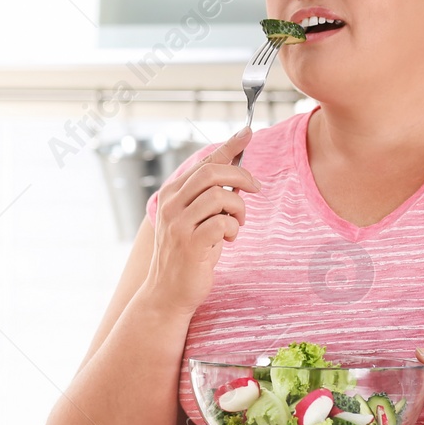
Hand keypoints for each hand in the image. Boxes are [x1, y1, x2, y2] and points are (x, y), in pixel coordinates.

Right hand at [141, 126, 259, 317]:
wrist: (167, 293)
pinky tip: (229, 238)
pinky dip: (233, 228)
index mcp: (171, 194)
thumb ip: (208, 198)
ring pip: (220, 196)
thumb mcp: (194, 220)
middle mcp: (171, 205)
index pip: (204, 162)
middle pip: (211, 172)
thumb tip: (237, 174)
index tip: (248, 131)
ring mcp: (178, 224)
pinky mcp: (191, 244)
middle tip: (255, 188)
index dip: (228, 146)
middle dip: (241, 176)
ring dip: (238, 208)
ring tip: (237, 223)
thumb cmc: (187, 254)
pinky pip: (222, 222)